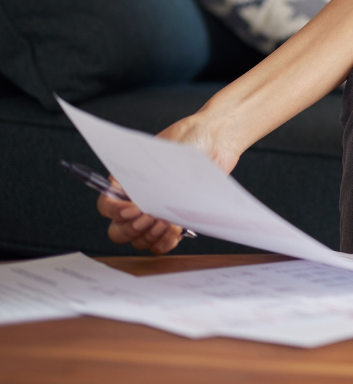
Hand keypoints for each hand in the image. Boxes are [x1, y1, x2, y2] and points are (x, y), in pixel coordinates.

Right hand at [96, 114, 238, 254]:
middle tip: (149, 216)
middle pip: (118, 230)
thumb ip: (157, 173)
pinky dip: (164, 242)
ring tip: (165, 221)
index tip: (132, 208)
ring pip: (139, 240)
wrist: (215, 139)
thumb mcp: (168, 150)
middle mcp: (138, 201)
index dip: (115, 211)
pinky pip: (160, 245)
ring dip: (149, 235)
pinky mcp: (174, 223)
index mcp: (127, 182)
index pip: (107, 204)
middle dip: (132, 228)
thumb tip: (155, 192)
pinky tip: (174, 229)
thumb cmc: (190, 138)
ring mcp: (155, 215)